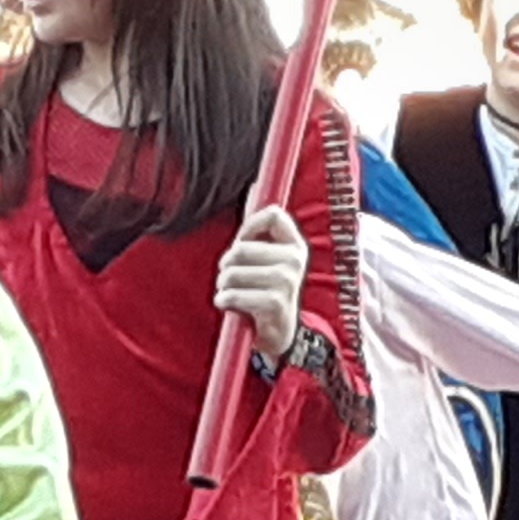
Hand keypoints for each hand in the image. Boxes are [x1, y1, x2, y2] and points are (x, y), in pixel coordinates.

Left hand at [214, 204, 311, 358]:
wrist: (279, 334)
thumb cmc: (266, 291)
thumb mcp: (266, 259)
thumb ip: (259, 230)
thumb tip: (253, 186)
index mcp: (295, 245)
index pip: (273, 214)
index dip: (249, 227)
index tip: (241, 244)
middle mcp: (295, 260)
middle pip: (241, 249)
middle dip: (226, 266)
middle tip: (227, 279)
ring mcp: (288, 281)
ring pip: (234, 272)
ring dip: (222, 285)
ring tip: (229, 293)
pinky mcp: (276, 303)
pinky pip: (235, 294)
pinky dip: (224, 300)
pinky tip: (228, 305)